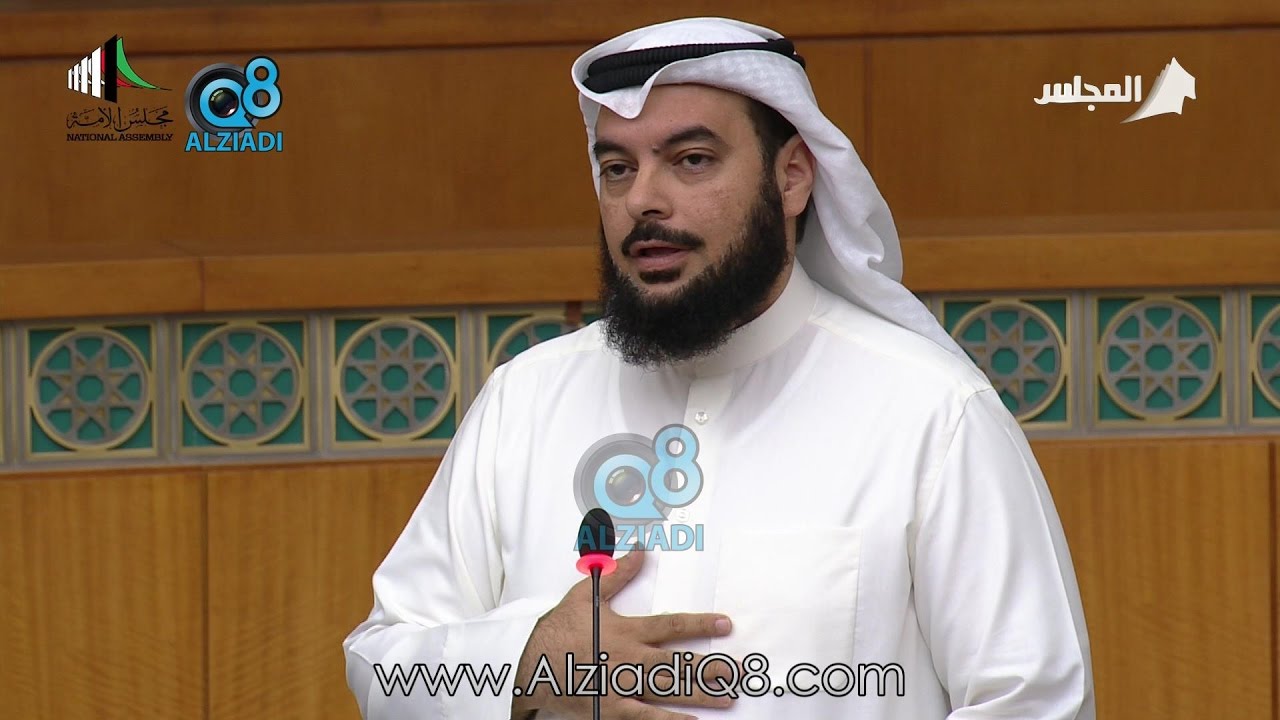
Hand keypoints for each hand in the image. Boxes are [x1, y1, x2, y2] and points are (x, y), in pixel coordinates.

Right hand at [511, 549, 737, 718]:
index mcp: (625, 630)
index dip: (701, 625)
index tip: (726, 625)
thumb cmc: (558, 629)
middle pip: (678, 664)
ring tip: (728, 698)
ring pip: (668, 692)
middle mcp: (629, 659)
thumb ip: (617, 575)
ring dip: (701, 695)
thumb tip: (640, 551)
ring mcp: (622, 687)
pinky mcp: (612, 709)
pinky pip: (647, 718)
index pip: (671, 626)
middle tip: (739, 672)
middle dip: (711, 668)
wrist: (529, 664)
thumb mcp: (586, 596)